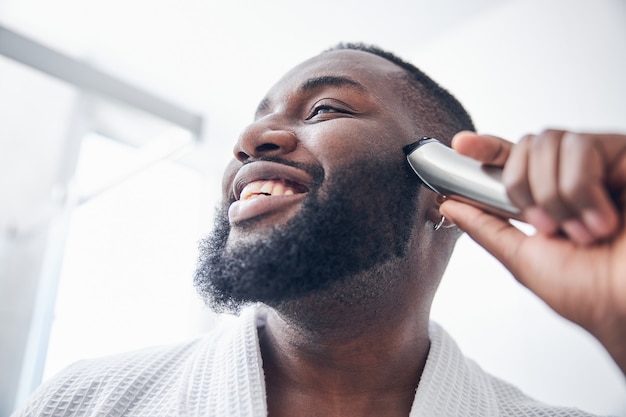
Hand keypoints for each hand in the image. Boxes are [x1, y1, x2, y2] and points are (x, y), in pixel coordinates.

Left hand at [440, 130, 625, 374]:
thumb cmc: (590, 293)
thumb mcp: (523, 259)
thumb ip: (486, 228)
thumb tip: (449, 205)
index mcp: (547, 199)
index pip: (511, 159)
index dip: (484, 146)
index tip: (461, 145)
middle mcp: (573, 177)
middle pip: (525, 145)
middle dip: (522, 188)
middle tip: (544, 228)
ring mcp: (600, 164)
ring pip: (548, 141)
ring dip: (552, 194)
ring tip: (580, 231)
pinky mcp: (623, 154)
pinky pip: (582, 145)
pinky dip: (580, 189)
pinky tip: (603, 219)